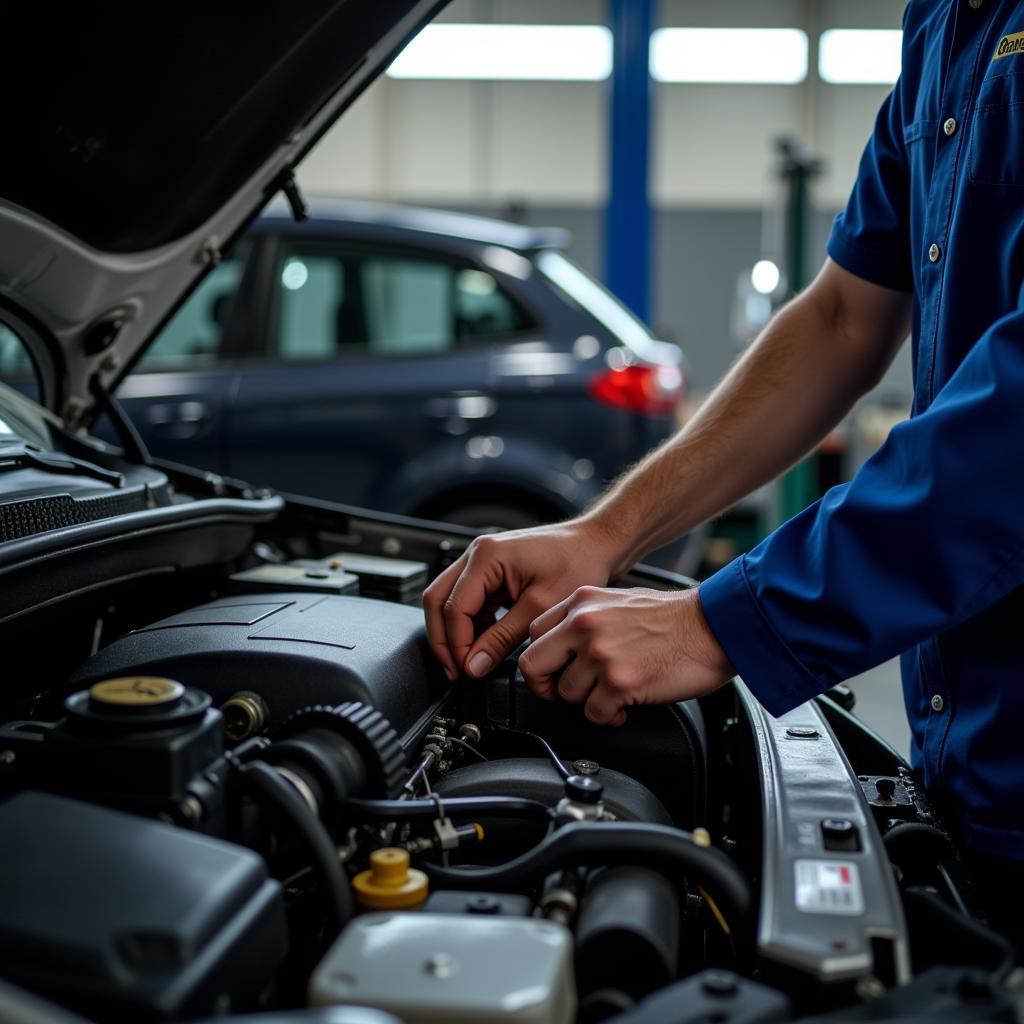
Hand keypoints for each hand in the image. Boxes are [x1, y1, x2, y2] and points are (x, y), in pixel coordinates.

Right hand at [422, 519, 622, 681]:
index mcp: (486, 556)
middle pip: (438, 601)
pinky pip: (469, 601)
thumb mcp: (539, 608)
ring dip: (456, 632)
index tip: (466, 670)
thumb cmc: (578, 562)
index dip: (456, 644)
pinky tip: (486, 644)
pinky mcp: (492, 572)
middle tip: (456, 670)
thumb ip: (502, 639)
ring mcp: (483, 562)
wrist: (598, 544)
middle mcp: (478, 554)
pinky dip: (472, 624)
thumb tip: (474, 665)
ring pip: (450, 601)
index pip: (453, 607)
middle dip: (444, 639)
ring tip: (471, 662)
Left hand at [520, 585, 733, 725]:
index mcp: (582, 602)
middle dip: (546, 687)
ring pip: (566, 694)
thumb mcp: (618, 601)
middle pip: (533, 665)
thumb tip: (564, 648)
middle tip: (563, 694)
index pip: (534, 633)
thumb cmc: (673, 618)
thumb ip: (586, 619)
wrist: (714, 626)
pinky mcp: (619, 682)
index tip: (554, 670)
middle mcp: (584, 624)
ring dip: (586, 702)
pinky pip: (593, 713)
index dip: (543, 658)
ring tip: (609, 695)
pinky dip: (607, 716)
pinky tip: (623, 706)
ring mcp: (600, 653)